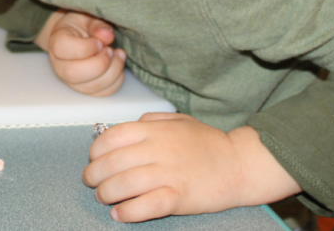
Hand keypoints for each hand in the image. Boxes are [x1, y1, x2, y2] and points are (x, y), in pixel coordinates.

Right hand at [35, 10, 125, 96]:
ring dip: (112, 72)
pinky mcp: (86, 88)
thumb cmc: (82, 26)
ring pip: (90, 86)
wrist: (78, 37)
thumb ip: (97, 24)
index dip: (85, 47)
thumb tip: (107, 35)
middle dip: (100, 63)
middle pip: (73, 73)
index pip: (62, 49)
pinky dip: (116, 81)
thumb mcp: (88, 18)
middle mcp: (60, 64)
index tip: (99, 42)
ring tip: (119, 55)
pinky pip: (101, 92)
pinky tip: (118, 66)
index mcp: (57, 42)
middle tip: (110, 50)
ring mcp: (71, 80)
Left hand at [83, 113, 299, 221]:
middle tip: (93, 182)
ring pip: (124, 184)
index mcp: (154, 129)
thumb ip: (150, 120)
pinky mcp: (179, 197)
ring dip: (106, 194)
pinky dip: (128, 212)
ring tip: (104, 198)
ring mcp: (169, 173)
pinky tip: (119, 214)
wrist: (240, 164)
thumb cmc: (208, 143)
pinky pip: (146, 206)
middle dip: (95, 175)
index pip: (111, 137)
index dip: (96, 150)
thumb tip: (125, 128)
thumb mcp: (178, 120)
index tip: (94, 159)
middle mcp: (158, 149)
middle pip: (112, 163)